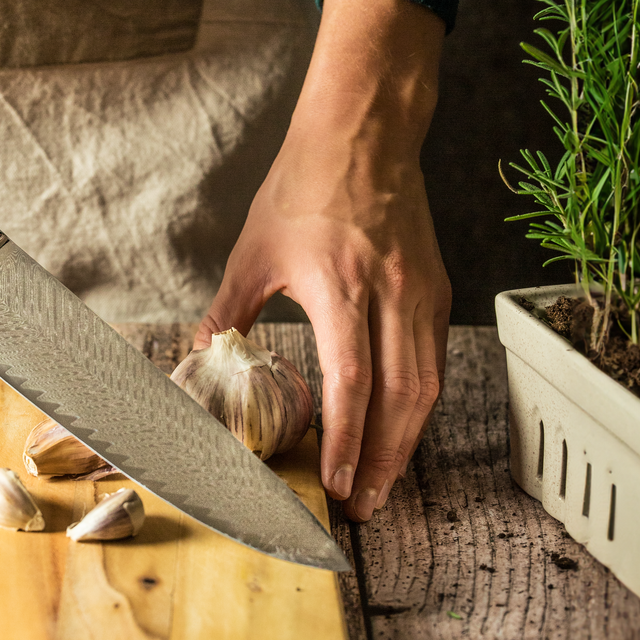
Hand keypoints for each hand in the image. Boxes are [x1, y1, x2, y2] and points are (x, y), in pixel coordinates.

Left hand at [196, 0, 449, 520]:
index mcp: (341, 285)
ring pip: (426, 387)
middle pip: (400, 399)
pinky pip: (434, 362)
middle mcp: (393, 294)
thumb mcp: (253, 251)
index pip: (353, 381)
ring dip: (405, 443)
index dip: (346, 440)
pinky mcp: (438, 291)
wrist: (364, 134)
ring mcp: (423, 294)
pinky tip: (399, 431)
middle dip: (382, 461)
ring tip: (381, 483)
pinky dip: (418, 406)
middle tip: (362, 505)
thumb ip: (228, 313)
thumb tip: (201, 358)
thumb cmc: (305, 186)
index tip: (335, 483)